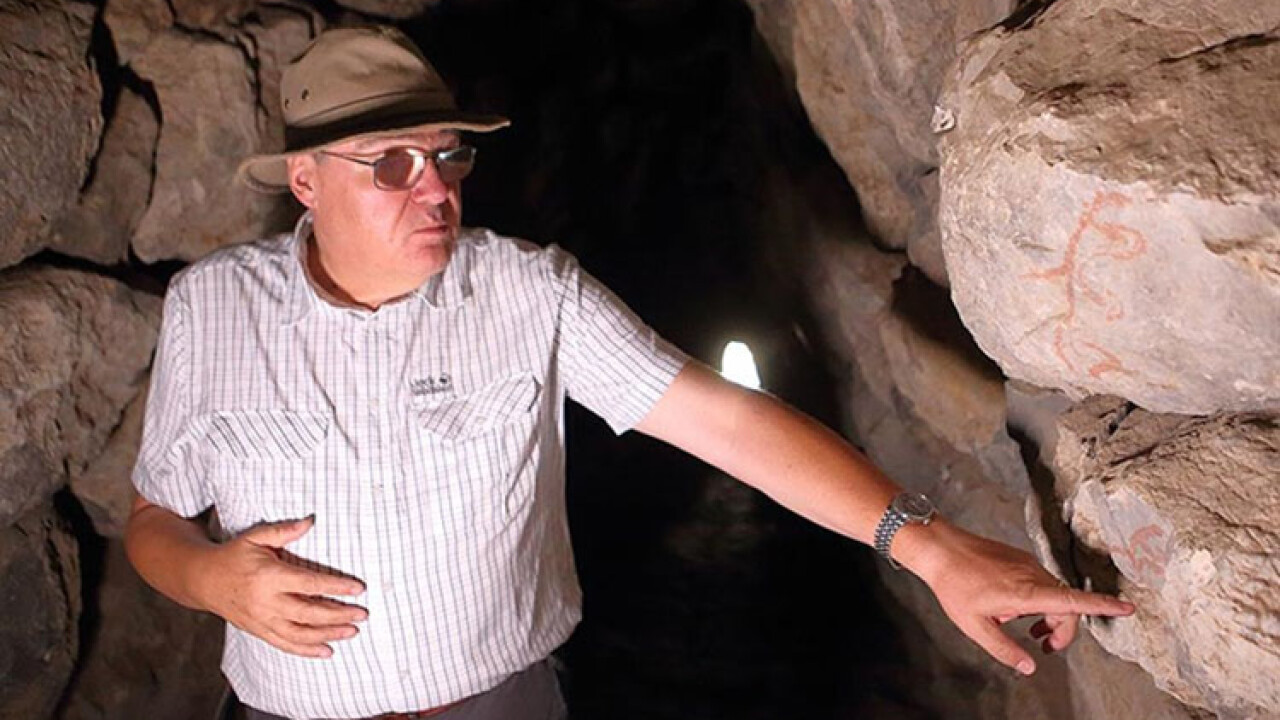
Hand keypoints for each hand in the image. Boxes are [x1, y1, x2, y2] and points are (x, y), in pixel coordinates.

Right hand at [193, 516, 367, 658]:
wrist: (203, 580)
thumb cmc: (233, 556)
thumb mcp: (255, 537)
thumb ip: (283, 531)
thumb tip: (310, 521)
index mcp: (269, 576)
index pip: (309, 584)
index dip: (336, 587)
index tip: (358, 588)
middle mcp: (266, 602)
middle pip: (309, 613)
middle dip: (338, 615)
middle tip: (362, 614)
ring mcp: (262, 620)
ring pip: (300, 634)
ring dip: (328, 635)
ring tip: (352, 632)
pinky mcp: (259, 631)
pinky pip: (285, 645)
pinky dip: (307, 650)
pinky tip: (327, 650)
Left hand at [906, 521, 1134, 674]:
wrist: (940, 548)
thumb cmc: (955, 585)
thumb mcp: (975, 626)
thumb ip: (1004, 649)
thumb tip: (1029, 667)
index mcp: (1026, 592)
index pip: (1074, 601)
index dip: (1104, 606)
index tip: (1128, 608)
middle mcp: (1033, 575)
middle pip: (1067, 605)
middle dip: (1064, 630)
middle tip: (1046, 648)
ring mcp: (1027, 564)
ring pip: (1054, 594)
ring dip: (1049, 616)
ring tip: (1031, 632)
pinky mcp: (1020, 559)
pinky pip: (1040, 582)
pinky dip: (1038, 600)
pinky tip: (1014, 610)